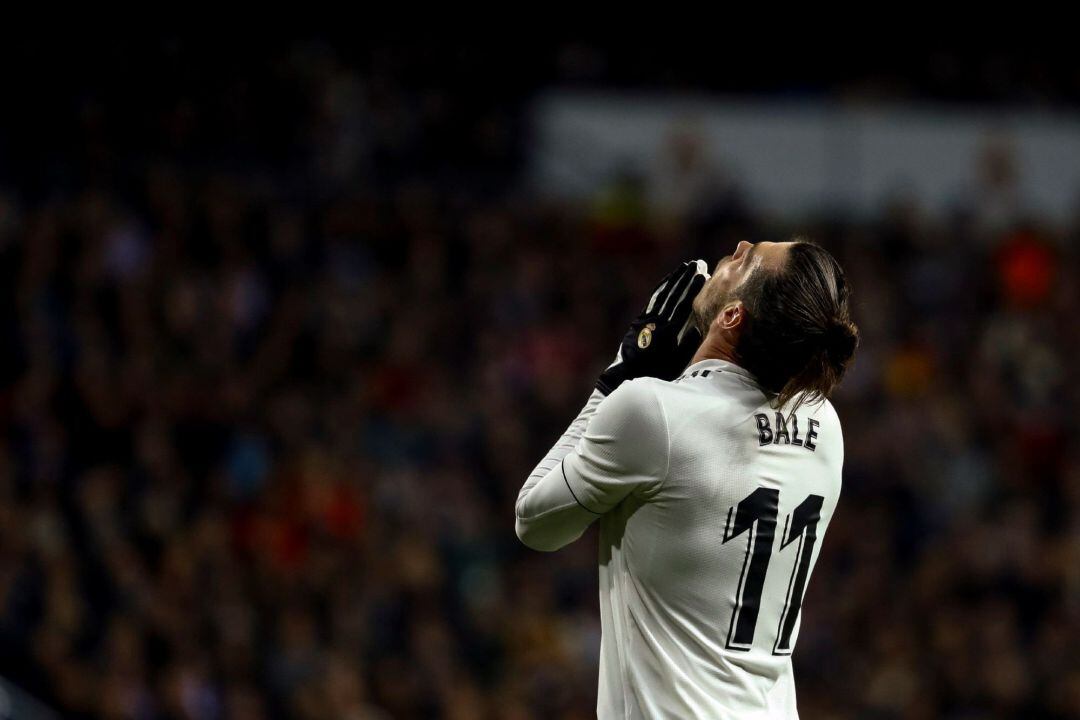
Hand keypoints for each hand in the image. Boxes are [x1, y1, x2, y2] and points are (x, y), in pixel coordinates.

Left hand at [596, 259, 709, 394]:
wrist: (624, 377)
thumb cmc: (655, 374)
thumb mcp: (676, 364)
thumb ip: (688, 345)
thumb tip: (701, 325)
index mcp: (667, 333)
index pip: (683, 305)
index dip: (693, 289)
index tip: (704, 275)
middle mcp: (655, 322)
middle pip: (672, 296)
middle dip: (685, 279)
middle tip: (697, 264)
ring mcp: (645, 319)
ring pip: (662, 295)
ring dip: (673, 280)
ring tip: (685, 267)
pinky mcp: (638, 320)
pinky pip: (652, 300)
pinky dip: (661, 289)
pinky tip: (667, 281)